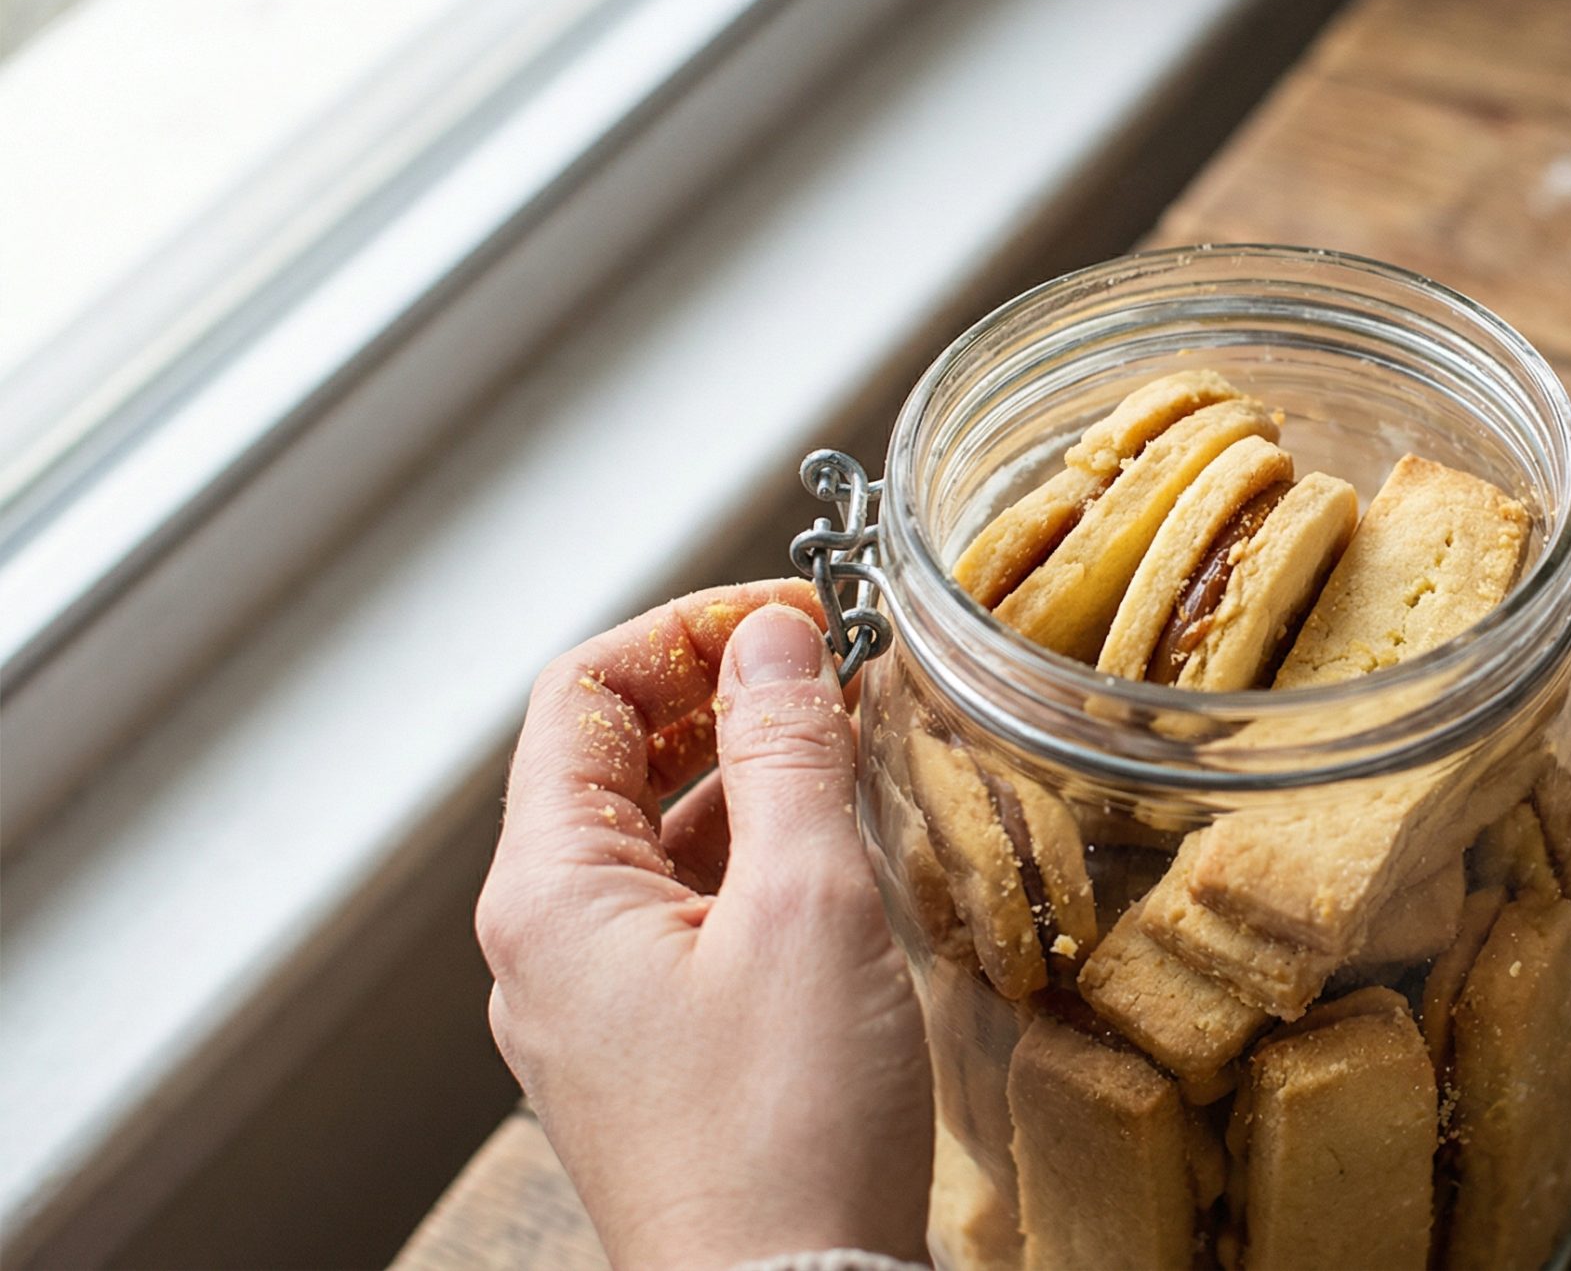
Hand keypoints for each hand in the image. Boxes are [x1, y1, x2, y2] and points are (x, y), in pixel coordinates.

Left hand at [477, 582, 930, 1269]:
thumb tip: (776, 639)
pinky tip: (830, 852)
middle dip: (717, 694)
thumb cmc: (786, 1132)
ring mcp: (592, 1006)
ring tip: (844, 745)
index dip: (690, 630)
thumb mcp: (807, 907)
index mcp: (549, 894)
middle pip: (608, 760)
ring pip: (653, 839)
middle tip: (828, 666)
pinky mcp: (649, 1053)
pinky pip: (682, 913)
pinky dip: (750, 856)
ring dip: (740, 773)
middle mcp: (547, 945)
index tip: (796, 615)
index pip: (584, 692)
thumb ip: (787, 753)